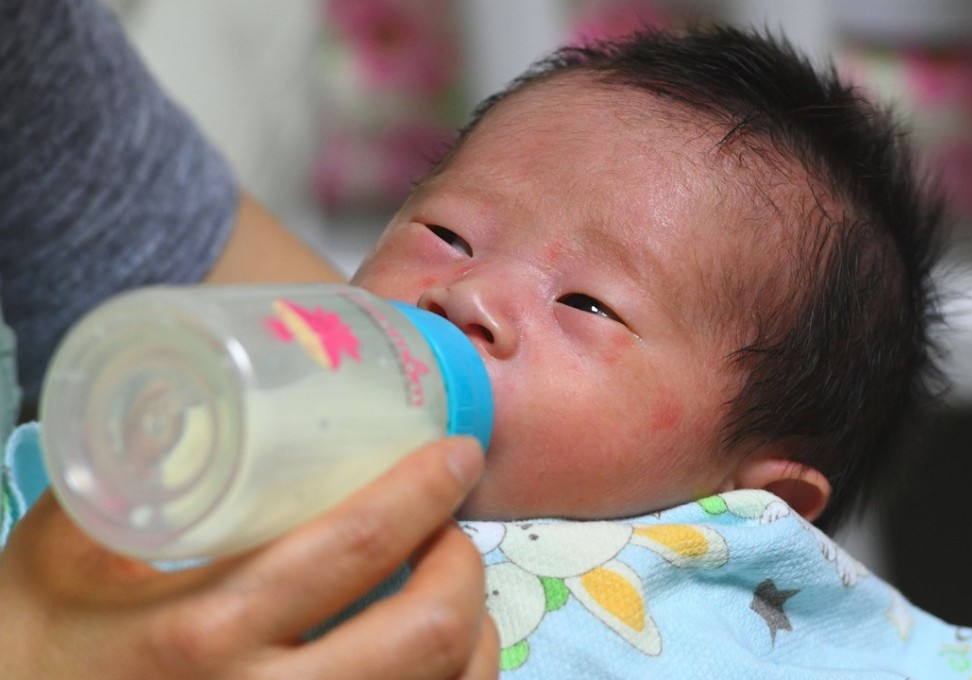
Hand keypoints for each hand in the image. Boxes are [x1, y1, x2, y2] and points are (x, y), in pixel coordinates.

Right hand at [0, 437, 497, 678]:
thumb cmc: (33, 651)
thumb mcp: (57, 555)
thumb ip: (133, 477)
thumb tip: (198, 408)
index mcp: (202, 633)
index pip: (353, 547)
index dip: (424, 489)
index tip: (456, 454)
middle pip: (425, 633)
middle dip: (461, 562)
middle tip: (448, 524)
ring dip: (473, 624)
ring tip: (451, 580)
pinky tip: (444, 652)